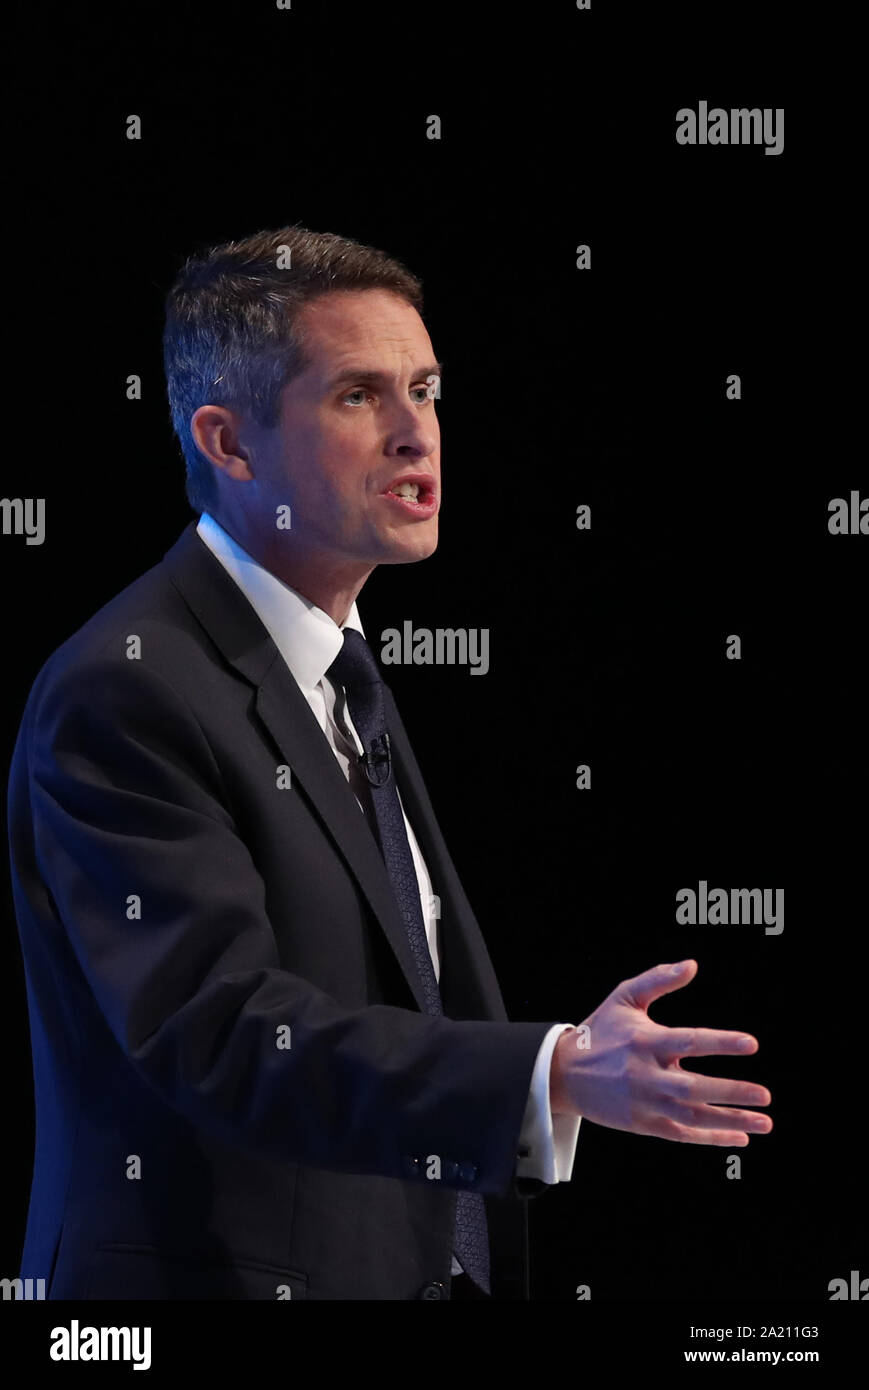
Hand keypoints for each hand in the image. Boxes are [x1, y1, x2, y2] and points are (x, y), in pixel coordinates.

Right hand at [549, 960, 772, 1145]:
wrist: (564, 1074)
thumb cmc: (600, 1031)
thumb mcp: (624, 998)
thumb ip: (658, 979)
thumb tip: (692, 965)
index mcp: (645, 1041)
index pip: (690, 1041)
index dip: (721, 1042)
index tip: (751, 1044)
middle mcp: (647, 1074)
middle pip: (695, 1087)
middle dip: (732, 1092)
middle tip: (765, 1095)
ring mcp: (646, 1103)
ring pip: (694, 1116)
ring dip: (731, 1120)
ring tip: (764, 1121)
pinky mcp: (645, 1124)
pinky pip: (683, 1134)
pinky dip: (712, 1138)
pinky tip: (739, 1136)